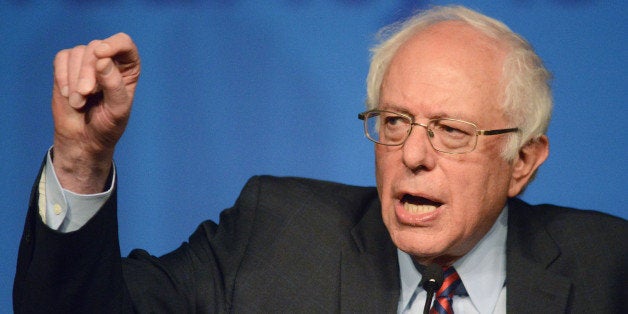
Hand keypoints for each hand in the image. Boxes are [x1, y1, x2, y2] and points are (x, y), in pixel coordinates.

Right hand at [51, 33, 139, 193]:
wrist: (84, 139)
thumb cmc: (107, 125)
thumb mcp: (117, 109)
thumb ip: (113, 84)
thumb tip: (103, 60)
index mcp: (128, 68)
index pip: (124, 43)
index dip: (113, 44)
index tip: (101, 55)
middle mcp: (109, 61)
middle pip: (96, 48)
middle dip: (87, 71)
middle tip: (85, 94)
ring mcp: (87, 63)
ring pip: (77, 53)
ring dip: (74, 79)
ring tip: (79, 102)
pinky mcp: (67, 67)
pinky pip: (61, 59)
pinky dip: (62, 76)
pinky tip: (67, 94)